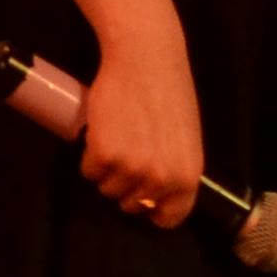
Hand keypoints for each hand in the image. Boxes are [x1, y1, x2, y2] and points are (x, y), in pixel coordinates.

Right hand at [80, 40, 204, 227]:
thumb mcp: (186, 139)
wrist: (146, 58)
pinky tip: (102, 131)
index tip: (144, 204)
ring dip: (106, 170)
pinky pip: (89, 171)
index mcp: (188, 177)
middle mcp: (161, 179)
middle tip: (128, 153)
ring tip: (117, 137)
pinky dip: (89, 156)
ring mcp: (131, 169)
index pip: (170, 218)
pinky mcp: (103, 155)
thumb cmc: (170, 93)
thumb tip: (157, 196)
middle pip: (132, 205)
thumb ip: (175, 169)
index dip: (154, 212)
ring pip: (107, 189)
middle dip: (126, 185)